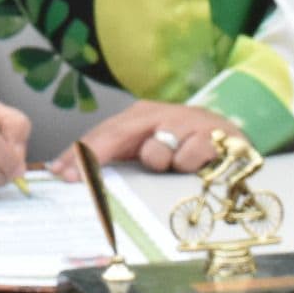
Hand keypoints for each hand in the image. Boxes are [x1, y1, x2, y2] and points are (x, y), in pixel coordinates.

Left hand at [48, 106, 240, 180]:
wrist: (234, 137)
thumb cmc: (183, 145)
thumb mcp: (148, 147)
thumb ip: (112, 158)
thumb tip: (65, 172)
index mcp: (139, 116)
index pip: (102, 134)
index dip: (79, 154)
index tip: (59, 174)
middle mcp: (159, 114)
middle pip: (119, 135)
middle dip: (99, 158)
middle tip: (91, 178)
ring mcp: (186, 122)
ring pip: (156, 151)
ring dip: (161, 163)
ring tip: (174, 166)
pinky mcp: (212, 135)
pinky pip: (188, 157)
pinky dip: (189, 164)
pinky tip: (198, 164)